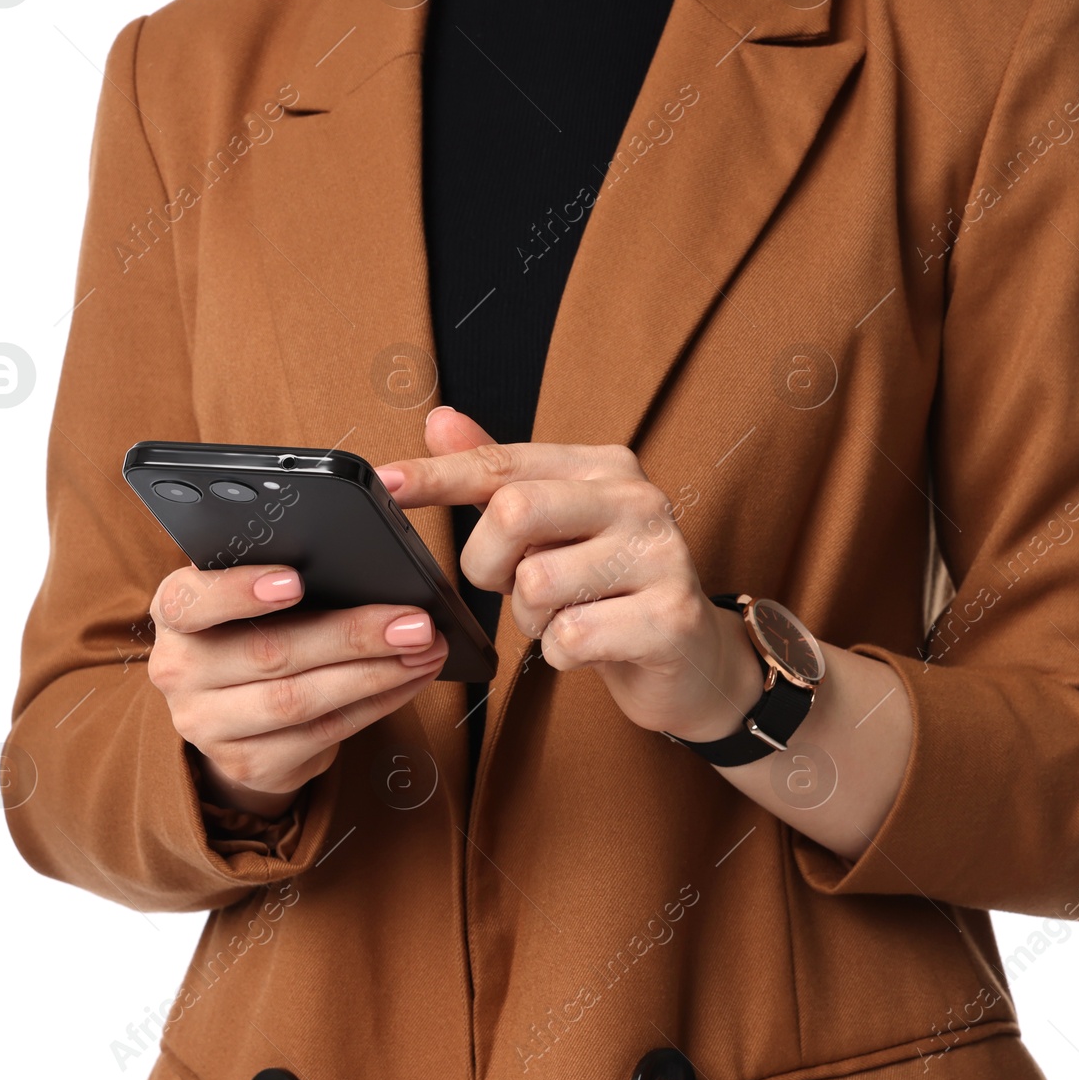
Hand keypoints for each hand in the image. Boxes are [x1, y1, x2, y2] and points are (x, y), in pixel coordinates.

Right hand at [146, 565, 448, 817]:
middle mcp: (179, 670)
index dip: (240, 590)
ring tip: (425, 651)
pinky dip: (376, 704)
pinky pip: (321, 734)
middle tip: (414, 623)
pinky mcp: (246, 763)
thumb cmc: (258, 631)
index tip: (294, 581)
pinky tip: (409, 681)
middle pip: (270, 652)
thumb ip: (288, 577)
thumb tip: (373, 557)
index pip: (191, 600)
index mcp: (177, 613)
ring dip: (375, 675)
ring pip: (300, 700)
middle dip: (353, 636)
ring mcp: (207, 724)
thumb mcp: (255, 599)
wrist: (238, 716)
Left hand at [376, 408, 762, 741]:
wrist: (692, 660)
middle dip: (488, 565)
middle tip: (512, 585)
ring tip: (564, 617)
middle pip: (514, 512)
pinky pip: (570, 638)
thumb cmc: (610, 589)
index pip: (503, 464)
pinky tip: (592, 646)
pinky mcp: (670, 618)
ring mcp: (661, 556)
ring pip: (537, 584)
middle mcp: (638, 499)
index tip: (386, 484)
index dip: (437, 476)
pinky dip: (561, 654)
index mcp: (605, 467)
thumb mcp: (553, 528)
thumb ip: (500, 476)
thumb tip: (439, 419)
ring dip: (531, 619)